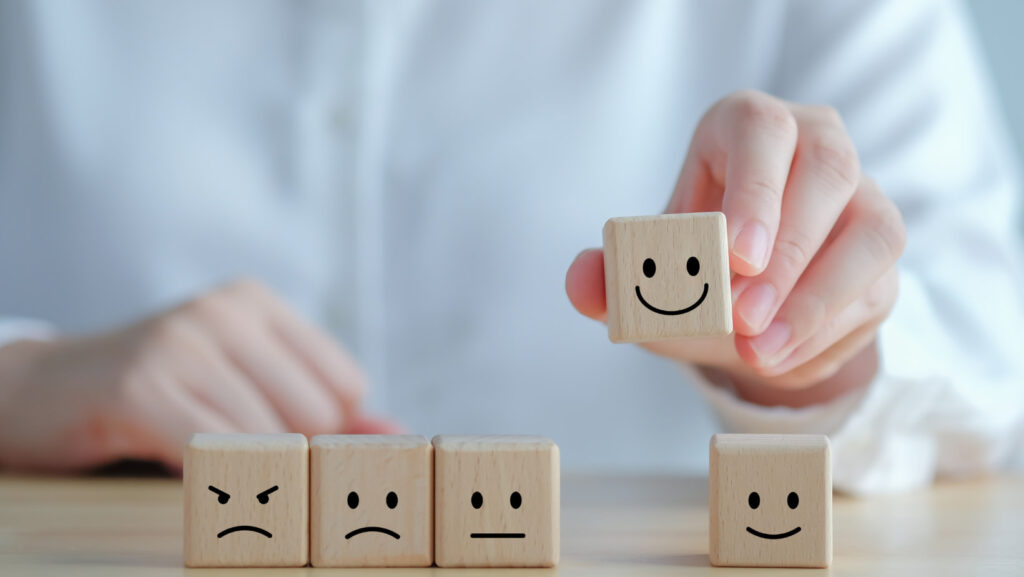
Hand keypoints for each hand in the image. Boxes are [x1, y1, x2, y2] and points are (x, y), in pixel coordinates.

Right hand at [0, 280, 398, 470]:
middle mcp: (226, 311)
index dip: (325, 430)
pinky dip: (211, 477)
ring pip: (270, 436)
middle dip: (287, 452)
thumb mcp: (241, 387)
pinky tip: (181, 467)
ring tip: (199, 456)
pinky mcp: (142, 383)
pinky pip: (215, 450)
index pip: (347, 383)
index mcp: (257, 302)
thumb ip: (320, 410)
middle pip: (316, 414)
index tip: (285, 443)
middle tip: (236, 454)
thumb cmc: (155, 392)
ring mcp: (183, 341)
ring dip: (244, 471)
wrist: (43, 390)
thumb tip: (398, 433)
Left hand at [566, 91, 905, 401]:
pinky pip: (875, 288)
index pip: (762, 131)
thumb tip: (581, 283)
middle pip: (829, 173)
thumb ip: (609, 274)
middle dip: (788, 253)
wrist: (745, 300)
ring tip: (757, 352)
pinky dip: (826, 333)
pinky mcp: (881, 252)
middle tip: (739, 317)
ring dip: (816, 300)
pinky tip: (778, 359)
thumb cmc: (693, 262)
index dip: (754, 188)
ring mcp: (862, 195)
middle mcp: (816, 144)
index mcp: (747, 127)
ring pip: (872, 232)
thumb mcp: (647, 267)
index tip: (735, 255)